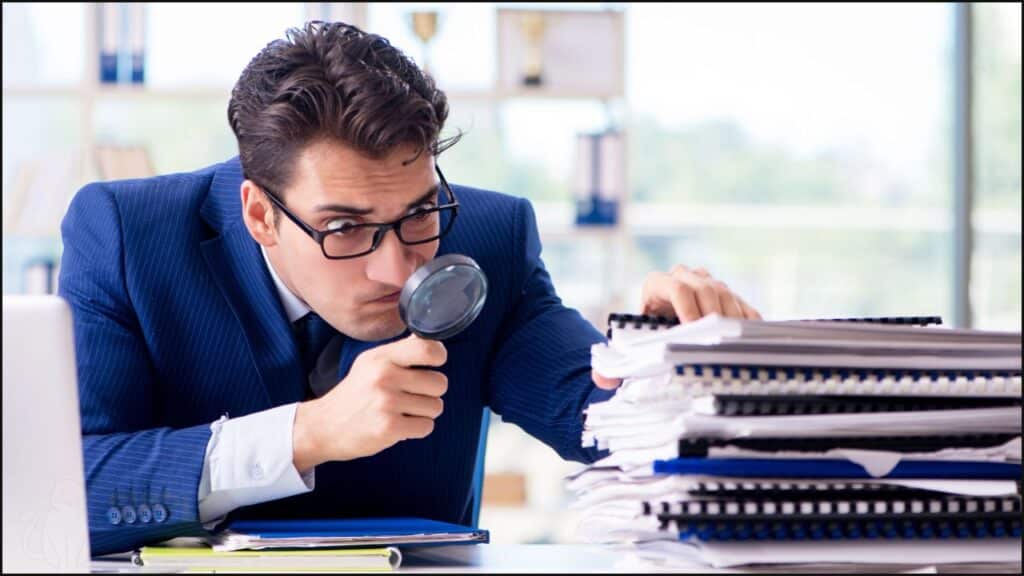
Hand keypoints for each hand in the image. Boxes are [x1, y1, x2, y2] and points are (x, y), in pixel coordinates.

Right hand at [292, 334, 447, 471]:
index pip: (428, 349)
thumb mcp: (371, 363)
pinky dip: (417, 429)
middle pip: (440, 383)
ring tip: (402, 411)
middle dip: (431, 393)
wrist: (324, 426)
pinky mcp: (389, 427)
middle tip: (412, 396)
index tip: (432, 365)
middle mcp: (384, 376)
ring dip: (424, 413)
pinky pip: (426, 426)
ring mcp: (386, 402)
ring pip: (436, 407)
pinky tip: (400, 424)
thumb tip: (428, 338)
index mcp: (382, 357)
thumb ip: (401, 351)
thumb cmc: (355, 393)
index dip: (439, 357)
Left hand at [592, 264, 760, 390]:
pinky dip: (748, 320)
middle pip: (705, 287)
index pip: (676, 288)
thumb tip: (603, 380)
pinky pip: (742, 303)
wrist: (662, 328)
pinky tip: (749, 339)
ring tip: (734, 342)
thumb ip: (613, 365)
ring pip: (725, 292)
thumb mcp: (630, 346)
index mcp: (657, 283)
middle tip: (718, 340)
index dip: (687, 307)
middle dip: (712, 313)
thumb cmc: (645, 338)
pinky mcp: (727, 295)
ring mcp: (707, 282)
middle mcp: (684, 276)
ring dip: (731, 317)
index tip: (695, 330)